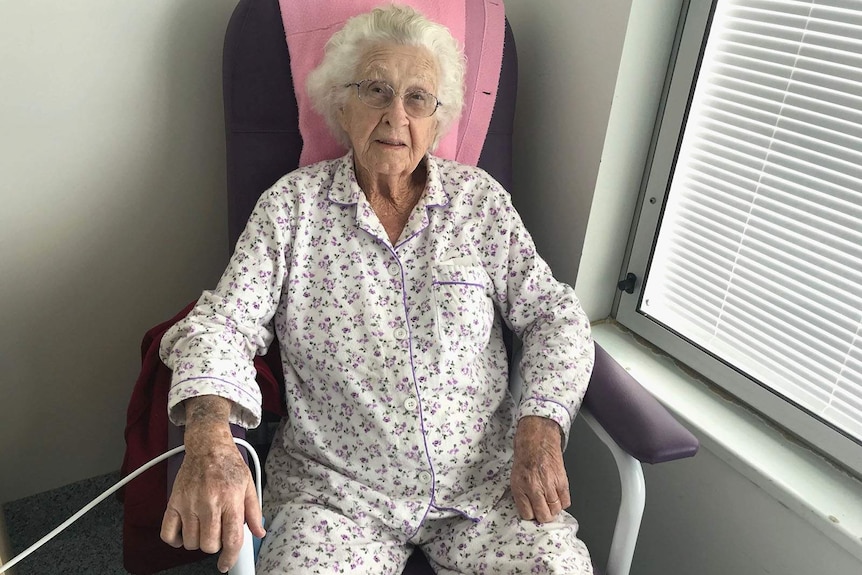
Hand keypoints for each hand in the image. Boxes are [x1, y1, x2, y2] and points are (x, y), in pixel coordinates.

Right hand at [160, 396, 265, 572]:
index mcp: (230, 499)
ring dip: (199, 541)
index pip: (231, 539)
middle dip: (216, 545)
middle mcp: (209, 503)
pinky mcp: (173, 502)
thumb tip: (259, 533)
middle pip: (209, 544)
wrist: (208, 446)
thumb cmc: (229, 464)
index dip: (229, 557)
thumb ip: (254, 511)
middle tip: (218, 532)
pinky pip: (168, 534)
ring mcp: (188, 503)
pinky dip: (176, 540)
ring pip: (191, 542)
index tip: (226, 564)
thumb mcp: (249, 485)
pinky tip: (185, 532)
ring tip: (205, 527)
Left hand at [511, 416, 570, 522]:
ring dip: (553, 509)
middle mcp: (534, 487)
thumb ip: (521, 493)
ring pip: (555, 510)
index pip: (526, 514)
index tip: (532, 512)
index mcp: (519, 486)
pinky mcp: (562, 480)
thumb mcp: (515, 475)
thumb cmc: (525, 453)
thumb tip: (528, 508)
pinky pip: (566, 501)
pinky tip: (558, 496)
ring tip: (550, 503)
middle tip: (543, 510)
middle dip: (543, 516)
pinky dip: (562, 502)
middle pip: (543, 516)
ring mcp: (549, 485)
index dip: (530, 515)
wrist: (537, 437)